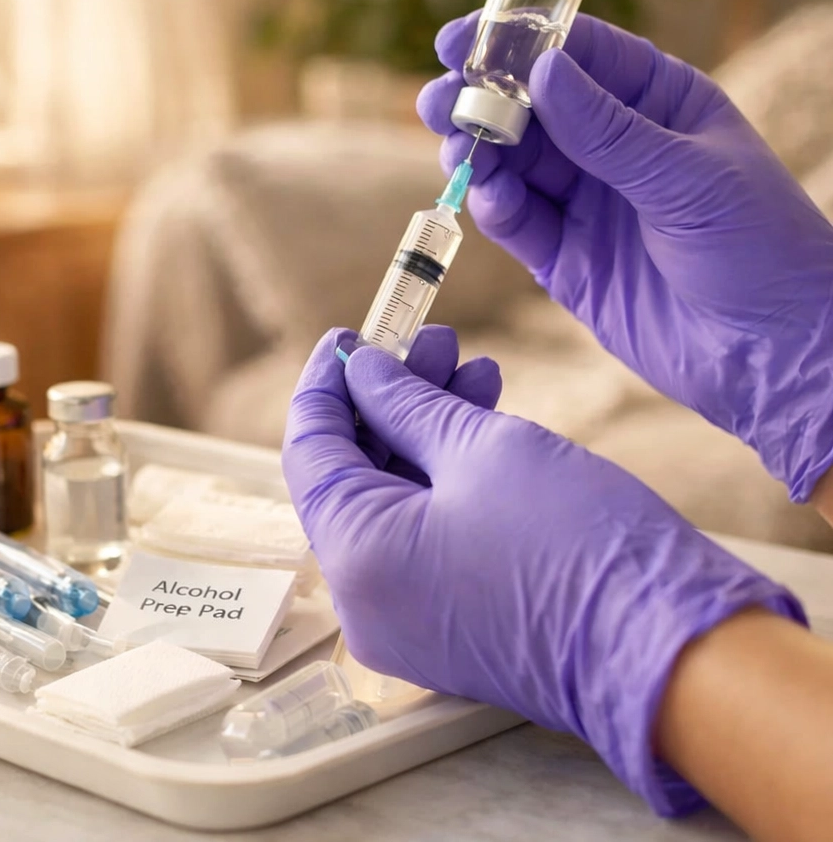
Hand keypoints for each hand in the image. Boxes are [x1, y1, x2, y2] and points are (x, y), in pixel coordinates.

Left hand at [283, 330, 804, 814]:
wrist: (677, 654)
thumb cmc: (580, 545)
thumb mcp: (483, 449)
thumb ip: (407, 404)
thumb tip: (361, 371)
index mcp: (357, 560)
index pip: (311, 451)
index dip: (326, 383)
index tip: (347, 334)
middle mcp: (366, 602)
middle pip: (354, 473)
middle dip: (389, 398)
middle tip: (430, 340)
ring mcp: (409, 619)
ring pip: (396, 499)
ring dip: (426, 429)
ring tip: (471, 366)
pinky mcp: (452, 622)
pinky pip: (425, 533)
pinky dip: (446, 476)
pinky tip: (484, 416)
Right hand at [417, 13, 832, 500]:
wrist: (771, 354)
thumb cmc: (761, 248)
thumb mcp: (688, 177)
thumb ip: (608, 131)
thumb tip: (543, 71)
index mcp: (659, 105)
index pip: (582, 57)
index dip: (521, 44)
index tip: (462, 40)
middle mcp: (616, 150)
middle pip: (534, 111)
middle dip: (482, 102)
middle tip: (439, 101)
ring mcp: (589, 206)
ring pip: (516, 167)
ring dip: (480, 154)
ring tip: (454, 148)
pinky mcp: (568, 262)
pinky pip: (520, 225)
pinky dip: (498, 209)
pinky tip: (491, 200)